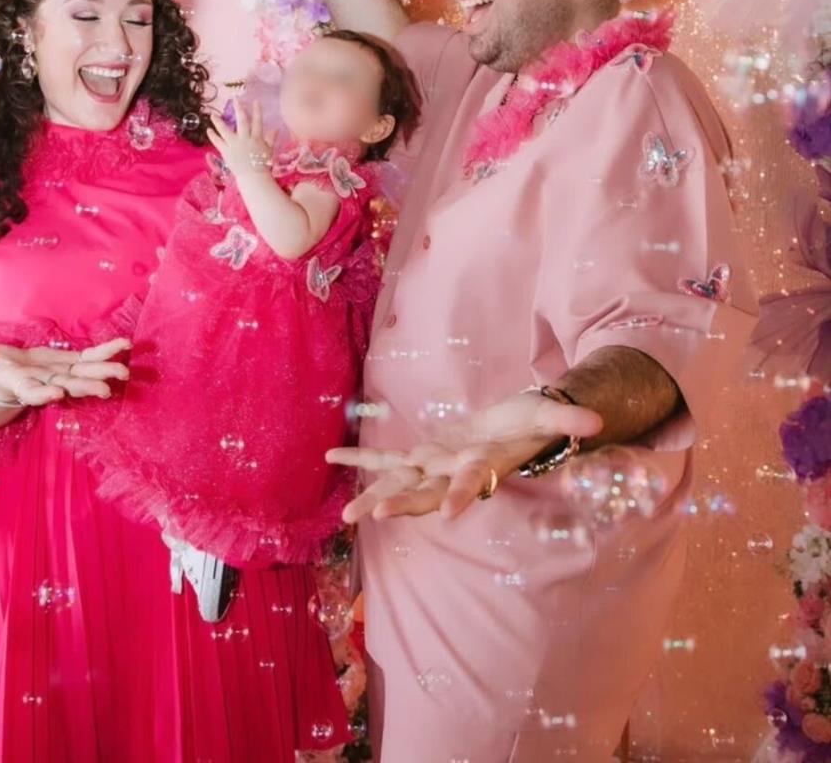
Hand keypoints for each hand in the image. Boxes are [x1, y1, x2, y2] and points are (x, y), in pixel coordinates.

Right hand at [0, 336, 131, 407]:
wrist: (10, 375)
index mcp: (24, 386)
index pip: (33, 393)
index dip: (43, 394)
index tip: (56, 394)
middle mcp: (48, 384)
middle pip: (68, 387)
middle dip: (86, 388)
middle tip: (106, 390)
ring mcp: (64, 375)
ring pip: (86, 375)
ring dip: (105, 373)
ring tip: (125, 372)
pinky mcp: (73, 364)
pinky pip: (92, 357)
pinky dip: (107, 351)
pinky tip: (125, 345)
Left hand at [207, 99, 273, 178]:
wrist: (253, 177)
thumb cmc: (262, 164)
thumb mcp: (269, 150)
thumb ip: (271, 138)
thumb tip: (277, 128)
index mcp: (256, 138)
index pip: (258, 122)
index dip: (257, 111)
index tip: (256, 101)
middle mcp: (245, 139)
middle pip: (242, 121)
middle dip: (239, 109)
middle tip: (235, 99)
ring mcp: (234, 144)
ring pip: (225, 130)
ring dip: (218, 122)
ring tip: (213, 115)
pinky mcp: (226, 151)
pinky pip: (217, 142)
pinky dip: (212, 136)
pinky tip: (208, 130)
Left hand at [327, 391, 602, 521]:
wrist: (514, 426)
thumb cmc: (532, 420)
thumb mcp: (548, 412)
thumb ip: (567, 416)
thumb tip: (595, 421)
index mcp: (484, 463)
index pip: (473, 482)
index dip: (462, 495)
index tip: (448, 514)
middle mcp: (456, 472)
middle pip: (428, 493)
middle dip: (402, 503)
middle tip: (372, 515)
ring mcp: (437, 466)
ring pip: (402, 485)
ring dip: (375, 495)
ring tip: (345, 515)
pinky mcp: (423, 455)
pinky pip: (388, 458)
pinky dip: (363, 456)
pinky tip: (333, 455)